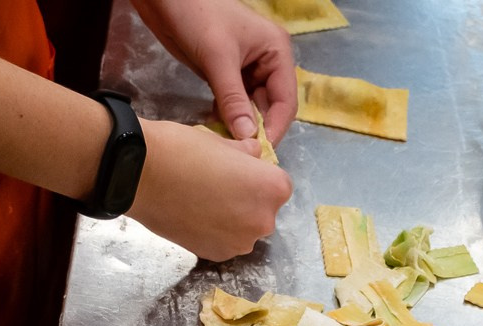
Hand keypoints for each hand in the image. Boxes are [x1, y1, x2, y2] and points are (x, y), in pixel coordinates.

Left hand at [133, 0, 297, 142]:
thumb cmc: (197, 16)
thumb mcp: (217, 58)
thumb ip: (233, 99)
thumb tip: (247, 136)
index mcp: (276, 52)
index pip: (285, 100)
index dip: (274, 127)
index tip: (259, 151)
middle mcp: (267, 63)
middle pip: (270, 107)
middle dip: (255, 128)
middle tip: (240, 151)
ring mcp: (246, 69)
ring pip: (250, 108)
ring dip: (239, 125)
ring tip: (226, 143)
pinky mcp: (226, 75)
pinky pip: (233, 103)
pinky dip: (225, 116)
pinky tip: (215, 127)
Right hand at [133, 120, 292, 260]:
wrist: (139, 174)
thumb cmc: (183, 150)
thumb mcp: (223, 142)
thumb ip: (247, 153)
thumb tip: (254, 154)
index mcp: (274, 189)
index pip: (278, 185)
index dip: (256, 176)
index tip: (235, 170)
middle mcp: (264, 221)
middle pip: (263, 210)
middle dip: (247, 199)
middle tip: (216, 184)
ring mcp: (240, 243)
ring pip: (244, 228)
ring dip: (232, 218)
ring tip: (202, 200)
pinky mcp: (216, 255)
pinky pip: (225, 241)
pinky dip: (214, 231)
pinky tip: (193, 215)